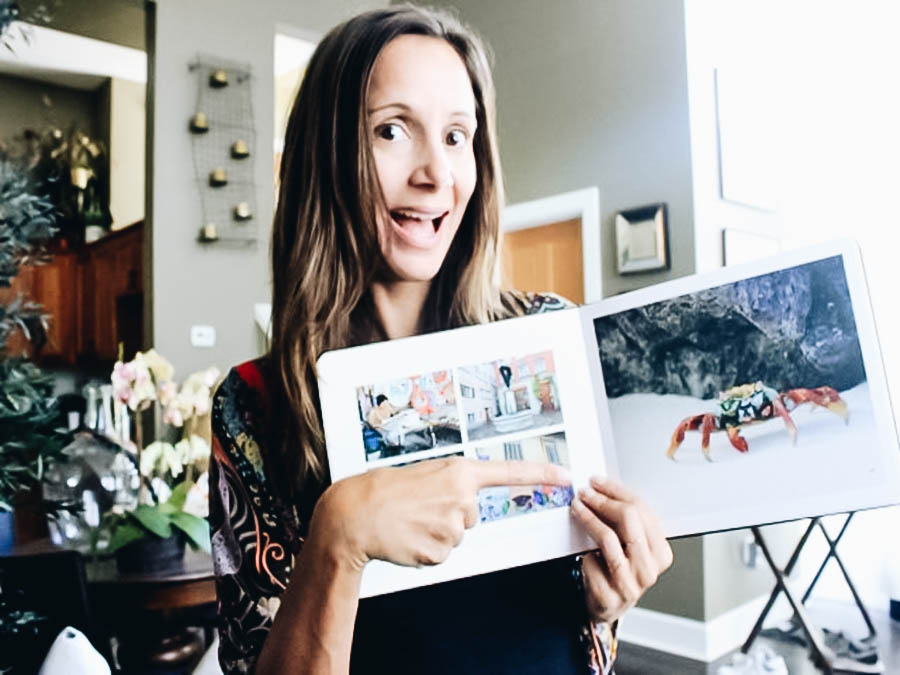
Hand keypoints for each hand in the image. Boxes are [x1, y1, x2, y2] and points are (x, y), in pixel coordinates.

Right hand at [311, 456, 570, 571]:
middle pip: (471, 514)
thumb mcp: (424, 475)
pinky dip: (426, 548)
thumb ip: (451, 486)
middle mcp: (462, 498)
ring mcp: (453, 527)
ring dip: (435, 531)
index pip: (508, 472)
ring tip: (409, 520)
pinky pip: (442, 553)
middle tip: (418, 506)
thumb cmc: (384, 490)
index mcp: (458, 472)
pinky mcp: (441, 552)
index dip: (540, 474)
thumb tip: (464, 503)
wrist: (354, 514)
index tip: (567, 476)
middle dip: (449, 513)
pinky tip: (407, 537)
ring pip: (456, 535)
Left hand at [570, 477, 672, 623]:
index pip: (642, 510)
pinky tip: (579, 540)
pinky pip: (592, 560)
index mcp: (661, 553)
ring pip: (608, 537)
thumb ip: (626, 522)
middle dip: (602, 500)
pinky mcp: (609, 595)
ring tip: (577, 506)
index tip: (598, 482)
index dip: (616, 491)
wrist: (608, 604)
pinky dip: (583, 547)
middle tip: (585, 492)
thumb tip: (604, 487)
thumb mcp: (630, 545)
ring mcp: (630, 584)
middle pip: (629, 519)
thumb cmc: (619, 569)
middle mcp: (649, 569)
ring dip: (589, 517)